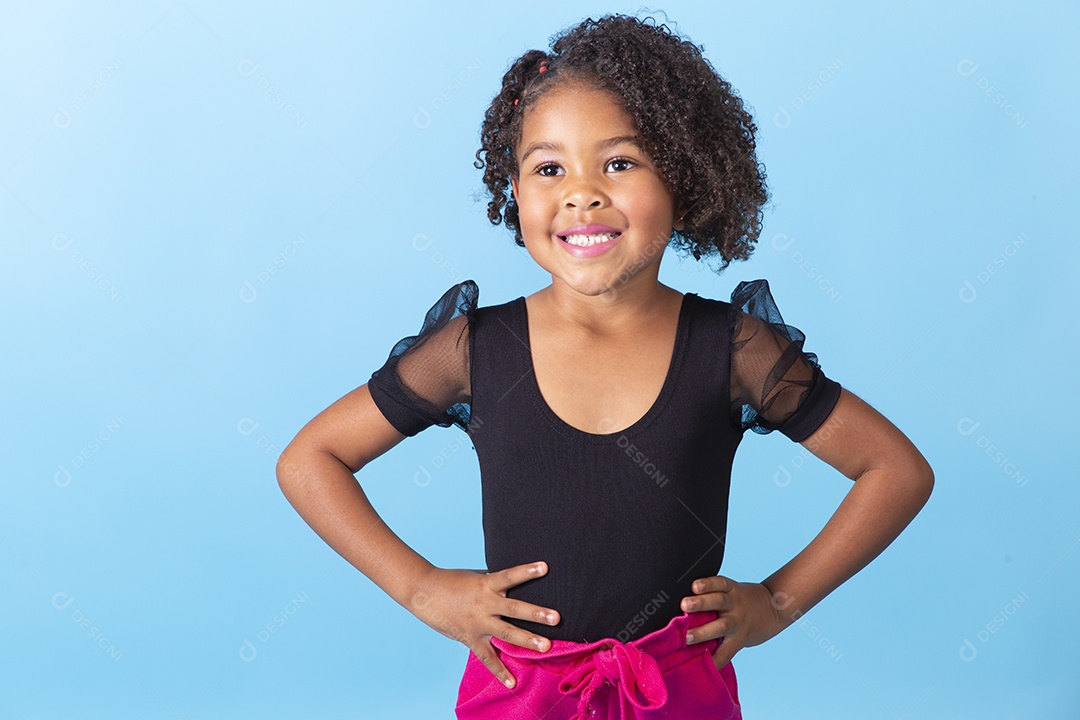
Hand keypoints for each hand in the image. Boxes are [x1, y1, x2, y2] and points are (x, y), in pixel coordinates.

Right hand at [408, 561, 560, 688]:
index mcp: (486, 583)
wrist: (424, 591)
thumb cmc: (452, 580)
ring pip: (505, 633)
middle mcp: (484, 604)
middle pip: (513, 608)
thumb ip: (495, 582)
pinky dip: (499, 671)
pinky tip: (512, 683)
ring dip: (527, 640)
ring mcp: (478, 623)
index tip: (545, 567)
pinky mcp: (470, 638)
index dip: (527, 571)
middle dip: (536, 614)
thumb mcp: (476, 575)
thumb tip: (514, 584)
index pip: (510, 575)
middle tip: (556, 618)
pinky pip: (487, 657)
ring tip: (546, 647)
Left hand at [680, 575, 784, 667]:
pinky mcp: (740, 640)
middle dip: (701, 603)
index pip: (719, 583)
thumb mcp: (732, 589)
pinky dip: (716, 659)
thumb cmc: (742, 599)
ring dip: (703, 632)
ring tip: (688, 637)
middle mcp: (734, 605)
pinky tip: (705, 663)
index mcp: (731, 590)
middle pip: (718, 602)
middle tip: (684, 605)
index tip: (694, 586)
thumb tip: (685, 602)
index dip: (707, 583)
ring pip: (721, 626)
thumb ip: (713, 594)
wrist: (774, 609)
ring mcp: (738, 623)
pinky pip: (727, 651)